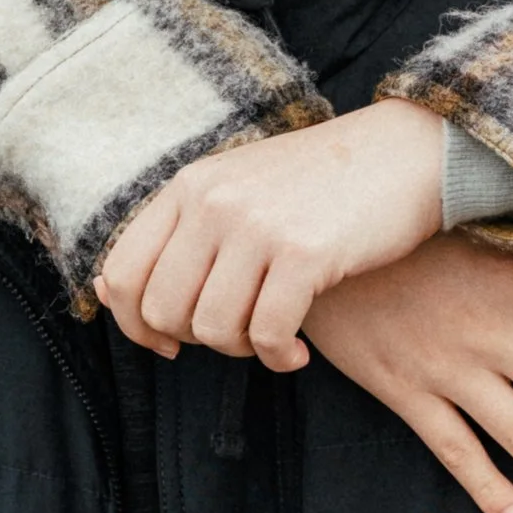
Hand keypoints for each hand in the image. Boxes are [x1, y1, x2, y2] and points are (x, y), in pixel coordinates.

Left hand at [95, 105, 446, 371]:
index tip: (169, 343)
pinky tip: (296, 352)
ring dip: (241, 349)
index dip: (135, 325)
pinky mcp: (302, 253)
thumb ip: (179, 234)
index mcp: (189, 186)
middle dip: (195, 340)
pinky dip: (278, 357)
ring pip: (211, 328)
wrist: (406, 154)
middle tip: (236, 335)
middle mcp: (212, 201)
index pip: (121, 273)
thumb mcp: (238, 190)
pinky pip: (266, 334)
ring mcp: (255, 225)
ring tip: (271, 337)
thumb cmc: (324, 185)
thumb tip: (106, 294)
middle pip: (162, 310)